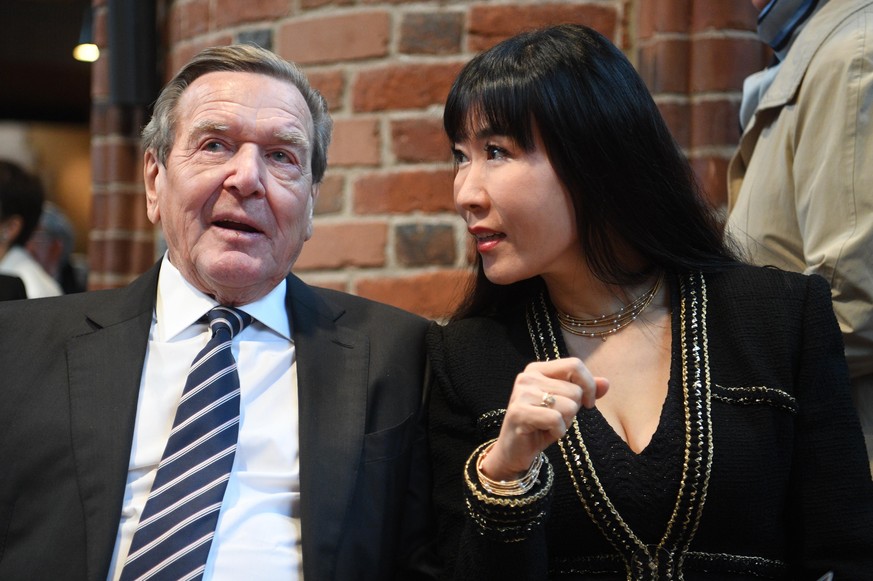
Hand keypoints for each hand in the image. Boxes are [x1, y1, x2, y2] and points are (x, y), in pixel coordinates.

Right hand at [480, 357, 607, 480]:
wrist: (514, 451)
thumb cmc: (542, 425)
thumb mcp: (567, 405)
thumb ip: (585, 391)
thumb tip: (605, 383)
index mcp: (538, 369)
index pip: (575, 365)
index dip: (588, 385)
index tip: (588, 403)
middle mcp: (527, 377)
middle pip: (575, 390)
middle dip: (574, 410)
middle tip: (556, 419)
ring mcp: (521, 393)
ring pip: (569, 406)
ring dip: (565, 422)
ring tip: (549, 425)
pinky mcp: (519, 412)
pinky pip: (556, 419)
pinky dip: (558, 431)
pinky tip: (545, 433)